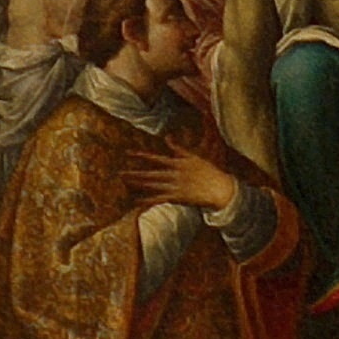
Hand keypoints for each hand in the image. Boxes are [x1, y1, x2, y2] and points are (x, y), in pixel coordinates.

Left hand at [129, 148, 243, 217]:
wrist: (219, 188)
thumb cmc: (208, 171)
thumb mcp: (193, 156)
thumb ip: (178, 148)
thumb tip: (167, 137)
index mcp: (178, 163)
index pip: (156, 158)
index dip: (141, 156)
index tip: (128, 153)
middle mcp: (174, 173)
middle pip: (150, 174)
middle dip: (134, 174)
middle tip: (119, 174)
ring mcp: (175, 186)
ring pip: (152, 185)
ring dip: (138, 184)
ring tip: (125, 183)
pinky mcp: (177, 197)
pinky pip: (159, 199)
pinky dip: (147, 200)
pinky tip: (137, 201)